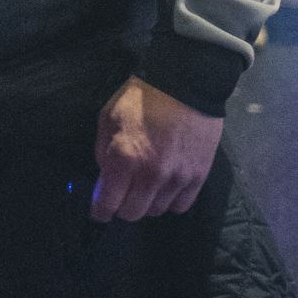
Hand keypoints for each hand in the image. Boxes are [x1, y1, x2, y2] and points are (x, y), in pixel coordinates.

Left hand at [90, 75, 222, 222]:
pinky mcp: (198, 176)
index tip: (99, 211)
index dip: (99, 211)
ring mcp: (177, 177)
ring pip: (156, 211)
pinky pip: (181, 205)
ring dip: (146, 204)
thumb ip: (102, 152)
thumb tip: (106, 177)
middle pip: (132, 214)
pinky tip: (165, 188)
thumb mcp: (107, 118)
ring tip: (144, 188)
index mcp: (124, 159)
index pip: (107, 203)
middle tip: (121, 196)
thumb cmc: (141, 98)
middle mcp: (151, 174)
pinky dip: (170, 201)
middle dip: (121, 208)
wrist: (186, 83)